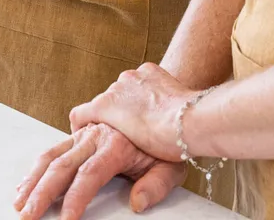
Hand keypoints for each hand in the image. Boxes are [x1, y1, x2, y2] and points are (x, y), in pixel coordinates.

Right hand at [15, 122, 183, 218]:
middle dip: (41, 192)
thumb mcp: (171, 167)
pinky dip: (39, 167)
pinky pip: (55, 147)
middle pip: (62, 165)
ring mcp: (86, 131)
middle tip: (28, 215)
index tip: (66, 219)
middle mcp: (96, 134)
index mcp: (117, 143)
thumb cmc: (170, 141)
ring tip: (20, 201)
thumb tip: (136, 203)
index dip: (76, 198)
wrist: (169, 108)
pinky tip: (27, 182)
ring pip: (52, 154)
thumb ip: (154, 186)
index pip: (90, 174)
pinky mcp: (80, 131)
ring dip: (33, 179)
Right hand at [69, 63, 196, 163]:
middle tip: (126, 132)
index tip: (85, 134)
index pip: (79, 115)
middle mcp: (114, 88)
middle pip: (103, 103)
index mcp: (104, 108)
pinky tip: (156, 104)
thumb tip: (136, 202)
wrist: (194, 119)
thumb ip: (126, 164)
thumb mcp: (142, 161)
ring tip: (144, 119)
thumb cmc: (170, 142)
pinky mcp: (148, 70)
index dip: (80, 126)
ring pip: (122, 91)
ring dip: (128, 102)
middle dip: (111, 116)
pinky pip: (139, 80)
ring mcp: (132, 77)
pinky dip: (144, 91)